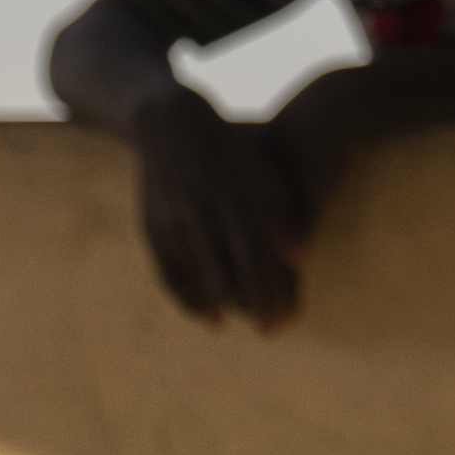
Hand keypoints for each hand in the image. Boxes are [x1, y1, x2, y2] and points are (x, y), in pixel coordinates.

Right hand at [129, 84, 310, 326]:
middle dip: (253, 309)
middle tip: (270, 331)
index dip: (273, 295)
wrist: (172, 123)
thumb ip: (283, 221)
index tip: (287, 320)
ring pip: (200, 280)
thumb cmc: (232, 155)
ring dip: (223, 308)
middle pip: (230, 278)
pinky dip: (191, 302)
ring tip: (244, 322)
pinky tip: (210, 318)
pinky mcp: (152, 227)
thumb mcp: (263, 179)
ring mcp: (174, 220)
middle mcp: (204, 212)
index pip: (259, 262)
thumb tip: (301, 265)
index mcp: (238, 200)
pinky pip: (171, 276)